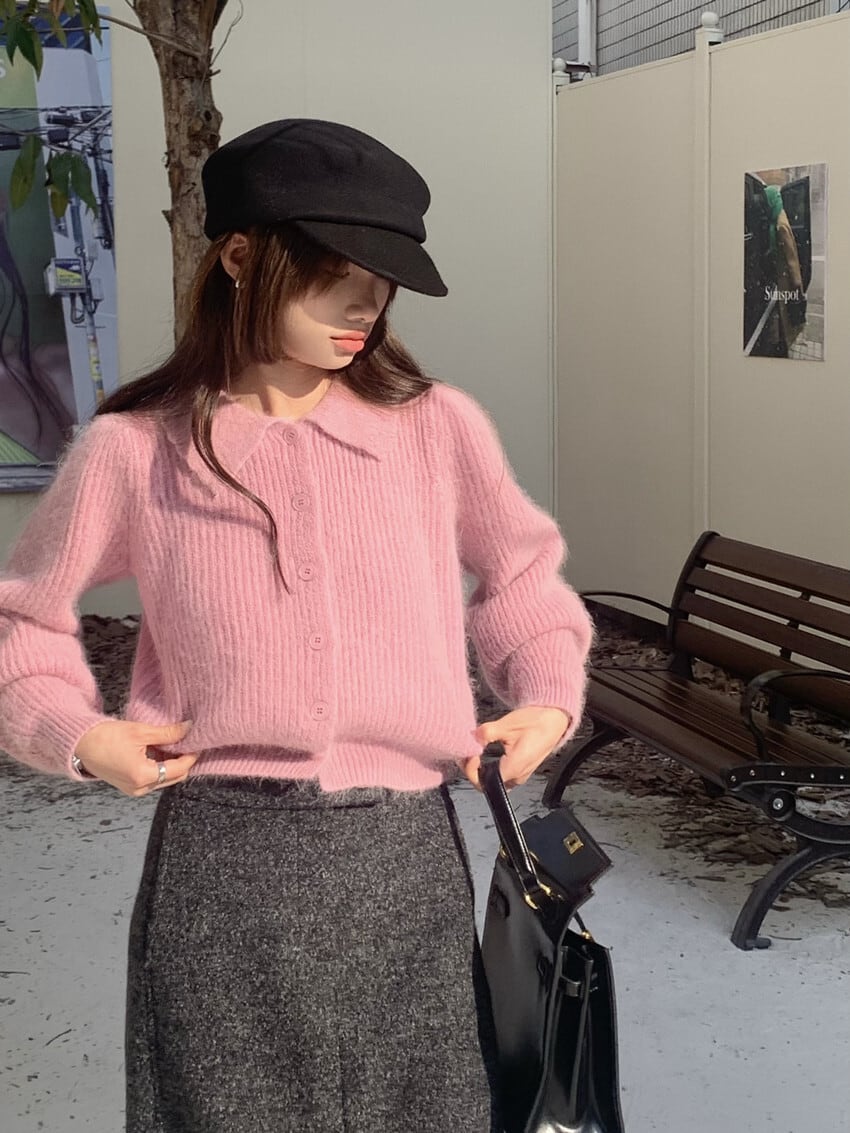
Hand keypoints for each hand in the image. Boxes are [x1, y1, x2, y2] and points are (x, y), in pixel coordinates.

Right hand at [73, 719, 199, 796]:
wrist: (79, 744)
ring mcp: (133, 790)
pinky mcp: (128, 787)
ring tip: (172, 743)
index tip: (198, 742)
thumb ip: (168, 733)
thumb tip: (189, 728)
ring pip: (164, 779)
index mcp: (143, 776)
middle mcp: (140, 788)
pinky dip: (159, 767)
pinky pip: (153, 779)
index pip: (179, 769)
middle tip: (187, 741)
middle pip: (174, 777)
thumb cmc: (106, 736)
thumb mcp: (141, 732)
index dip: (191, 755)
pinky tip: (159, 750)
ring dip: (171, 764)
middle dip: (183, 761)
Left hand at [462, 706, 569, 789]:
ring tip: (477, 750)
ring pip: (494, 780)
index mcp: (514, 768)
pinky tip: (488, 751)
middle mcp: (518, 776)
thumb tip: (471, 739)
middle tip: (470, 752)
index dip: (471, 770)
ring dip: (482, 768)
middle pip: (487, 784)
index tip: (471, 754)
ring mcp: (521, 774)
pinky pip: (502, 774)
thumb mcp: (507, 724)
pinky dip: (491, 766)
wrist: (555, 719)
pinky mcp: (522, 769)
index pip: (483, 783)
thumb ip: (485, 733)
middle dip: (473, 770)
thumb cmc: (536, 722)